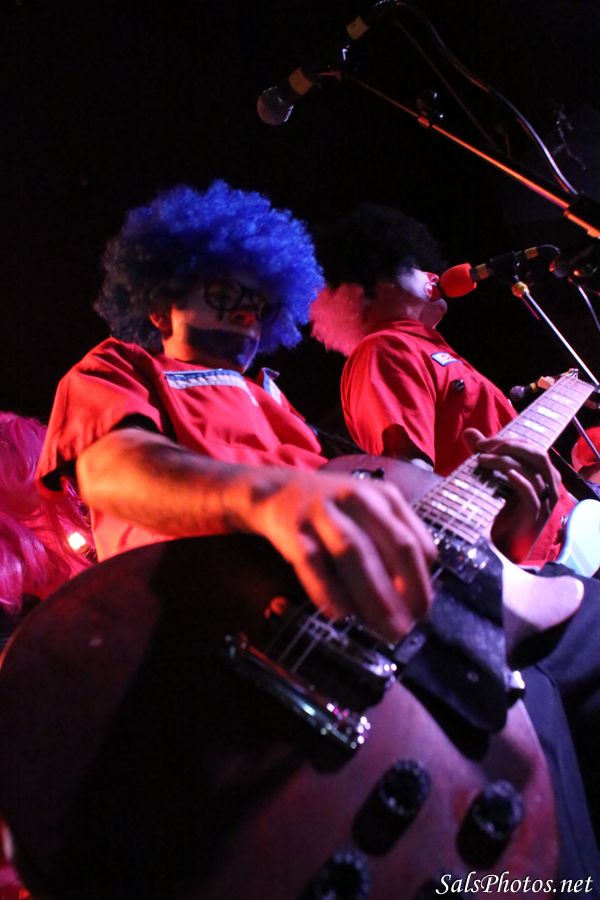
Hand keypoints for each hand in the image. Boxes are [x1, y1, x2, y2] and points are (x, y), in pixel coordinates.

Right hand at [247, 467, 436, 641]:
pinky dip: (327, 589)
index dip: (422, 580)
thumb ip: (392, 545)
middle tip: (409, 627)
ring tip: (384, 629)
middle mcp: (359, 500)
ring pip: (354, 553)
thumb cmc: (334, 512)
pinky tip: (340, 615)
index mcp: (386, 498)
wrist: (277, 491)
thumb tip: (413, 596)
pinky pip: (312, 561)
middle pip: (394, 546)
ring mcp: (325, 512)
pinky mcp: (294, 528)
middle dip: (408, 590)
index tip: (420, 611)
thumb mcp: (369, 515)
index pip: (416, 542)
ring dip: (374, 595)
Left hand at [463, 427, 560, 561]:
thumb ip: (483, 455)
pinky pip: (533, 496)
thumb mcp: (488, 477)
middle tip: (483, 448)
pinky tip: (507, 474)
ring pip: (534, 472)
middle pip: (538, 455)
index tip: (481, 443)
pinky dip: (521, 482)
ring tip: (481, 460)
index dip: (508, 441)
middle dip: (510, 446)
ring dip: (506, 461)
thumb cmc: (493, 511)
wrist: (493, 547)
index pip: (532, 447)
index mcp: (539, 475)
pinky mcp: (534, 518)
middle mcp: (546, 486)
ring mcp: (543, 502)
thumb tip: (470, 431)